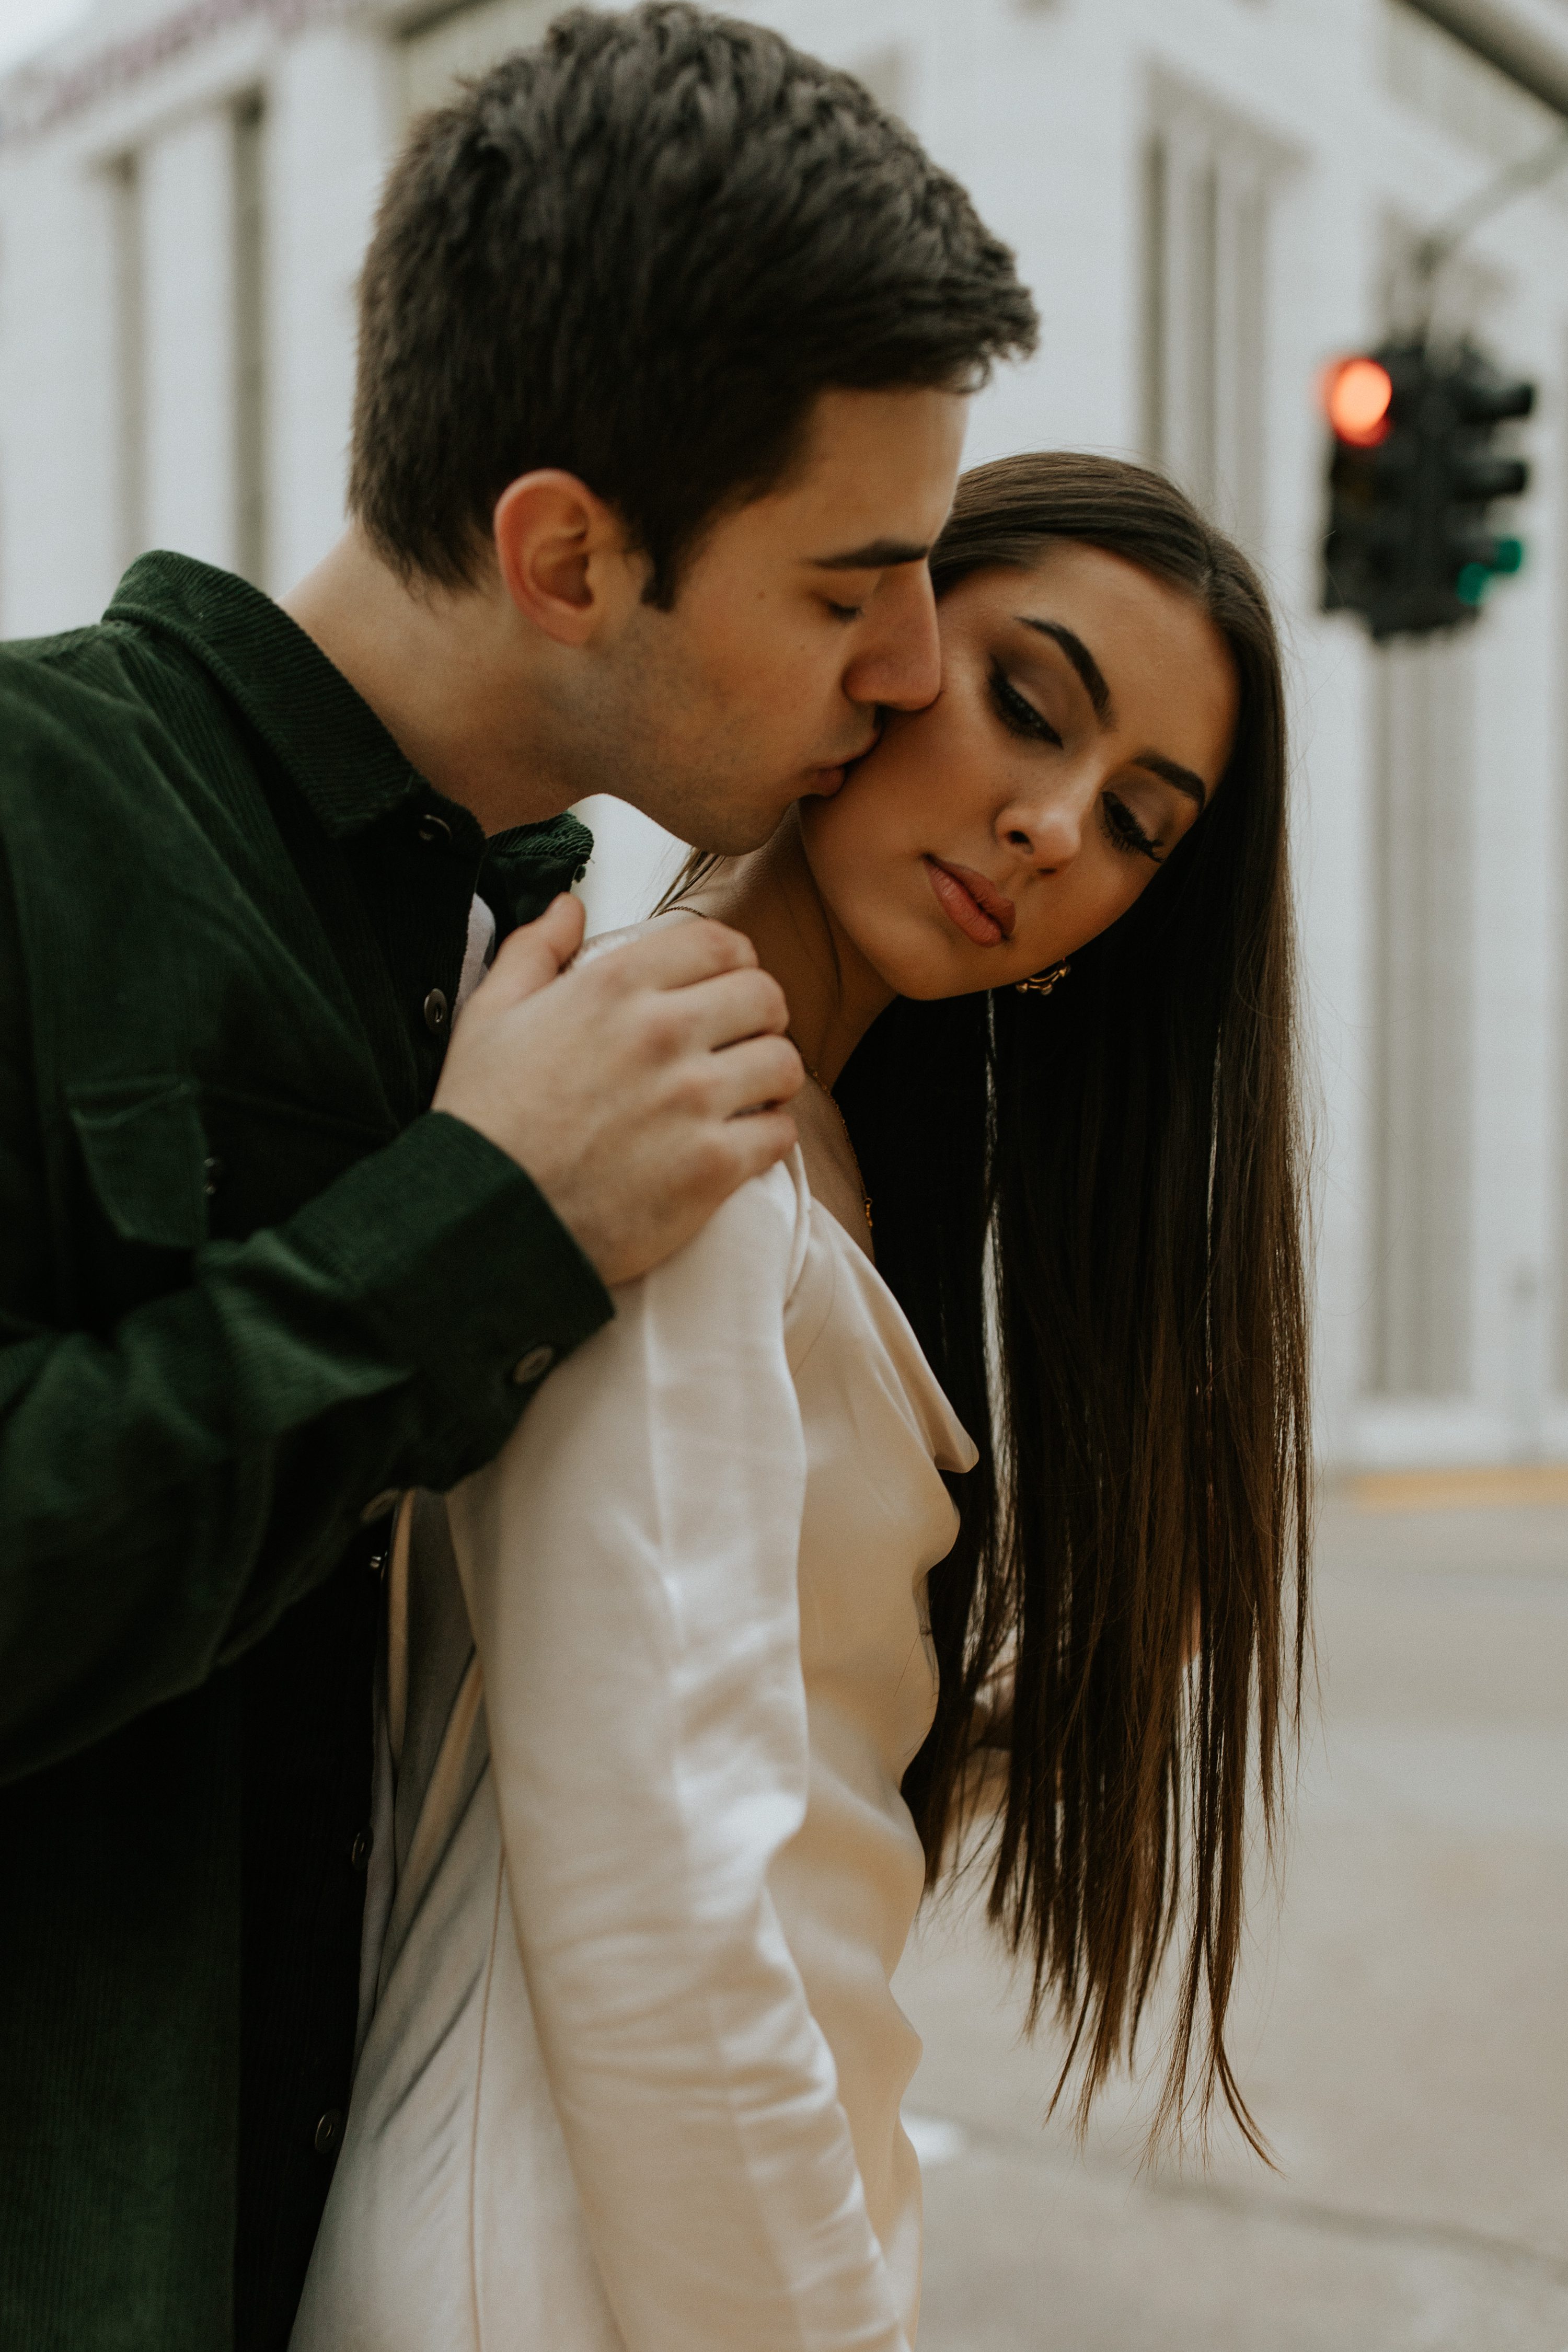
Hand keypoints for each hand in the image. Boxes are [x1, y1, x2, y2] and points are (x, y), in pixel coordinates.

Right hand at [432, 897, 802, 1285]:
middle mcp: (662, 1033)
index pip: (720, 943)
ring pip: (784, 1062)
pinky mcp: (711, 1167)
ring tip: (746, 1092)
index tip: (727, 984)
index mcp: (614, 986)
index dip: (734, 961)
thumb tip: (569, 906)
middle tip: (741, 1041)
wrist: (485, 1221)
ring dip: (771, 1076)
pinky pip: (780, 1133)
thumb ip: (534, 949)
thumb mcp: (489, 1016)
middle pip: (766, 996)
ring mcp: (692, 1101)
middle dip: (761, 1016)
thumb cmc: (484, 1120)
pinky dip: (767, 1136)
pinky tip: (740, 1142)